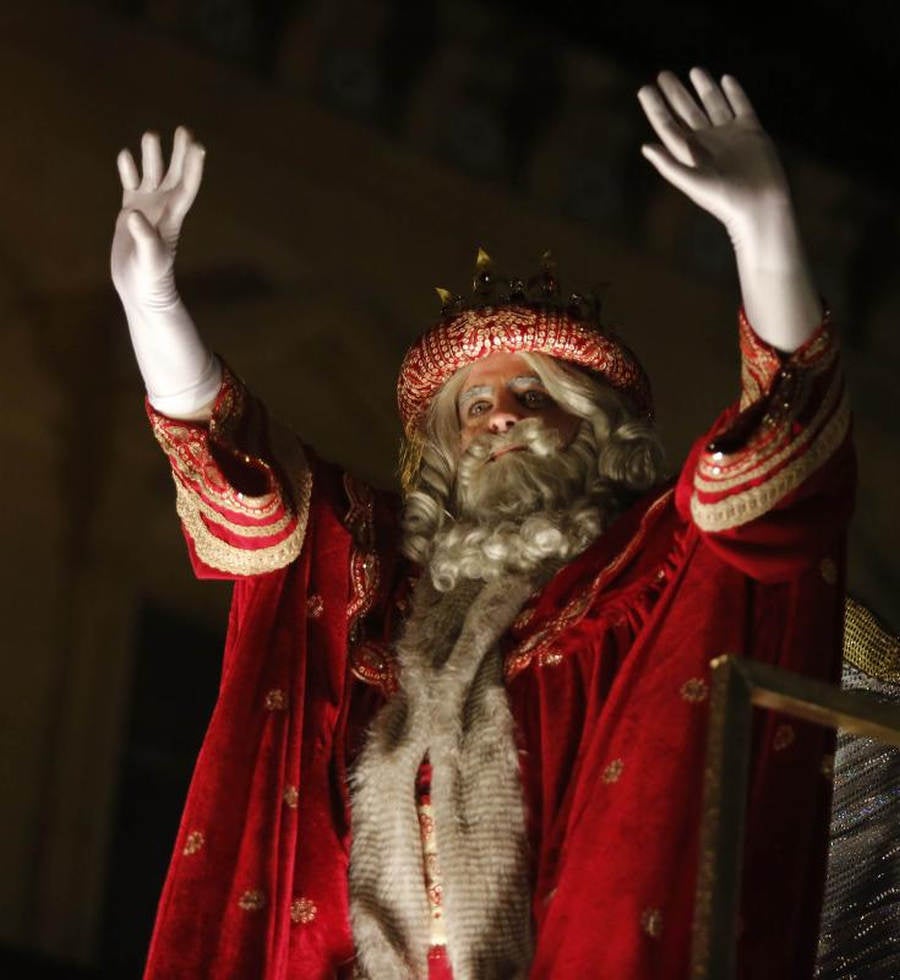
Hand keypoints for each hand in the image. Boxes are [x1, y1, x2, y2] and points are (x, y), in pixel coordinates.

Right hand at [111, 127, 204, 312]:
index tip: (198, 146)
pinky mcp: (130, 214)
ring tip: (150, 135)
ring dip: (152, 157)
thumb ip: (144, 237)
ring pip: (152, 177)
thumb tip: (135, 216)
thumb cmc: (150, 278)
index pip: (186, 187)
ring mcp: (147, 210)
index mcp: (173, 218)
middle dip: (179, 154)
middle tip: (184, 130)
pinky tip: (125, 155)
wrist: (140, 289)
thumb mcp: (149, 259)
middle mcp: (163, 209)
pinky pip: (131, 186)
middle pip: (174, 176)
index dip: (193, 167)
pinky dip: (128, 171)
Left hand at [638, 69, 821, 351]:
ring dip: (703, 88)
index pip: (668, 126)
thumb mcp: (692, 182)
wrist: (759, 205)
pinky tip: (725, 79)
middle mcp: (707, 143)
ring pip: (713, 105)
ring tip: (694, 70)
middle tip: (663, 75)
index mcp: (690, 154)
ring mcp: (729, 136)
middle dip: (675, 94)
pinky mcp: (751, 132)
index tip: (644, 89)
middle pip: (687, 112)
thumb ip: (669, 165)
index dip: (656, 108)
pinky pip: (741, 106)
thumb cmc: (723, 199)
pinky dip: (734, 92)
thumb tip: (646, 146)